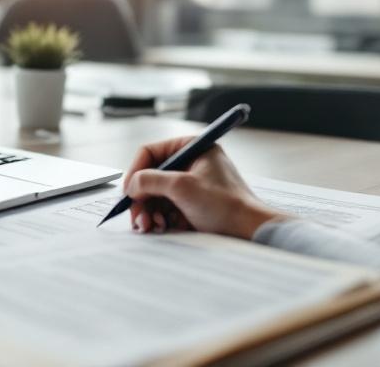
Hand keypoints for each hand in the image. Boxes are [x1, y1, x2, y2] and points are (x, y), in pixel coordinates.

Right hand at [123, 137, 285, 238]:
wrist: (250, 232)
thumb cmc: (225, 205)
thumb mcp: (182, 187)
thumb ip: (150, 180)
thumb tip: (130, 185)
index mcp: (192, 147)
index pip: (150, 153)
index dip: (135, 172)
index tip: (128, 192)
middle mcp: (191, 162)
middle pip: (151, 177)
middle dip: (142, 199)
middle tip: (138, 218)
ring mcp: (192, 184)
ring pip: (156, 195)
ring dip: (149, 212)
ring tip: (151, 227)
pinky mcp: (192, 204)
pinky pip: (166, 208)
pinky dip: (160, 219)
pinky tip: (163, 228)